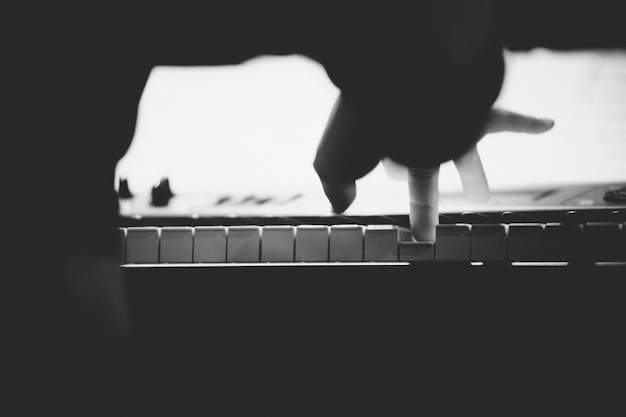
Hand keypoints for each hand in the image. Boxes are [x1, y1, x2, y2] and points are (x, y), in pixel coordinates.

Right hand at [315, 106, 554, 241]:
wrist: (397, 77)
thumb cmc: (363, 123)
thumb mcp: (334, 163)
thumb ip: (335, 184)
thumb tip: (339, 205)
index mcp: (386, 141)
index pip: (392, 168)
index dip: (394, 181)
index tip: (395, 195)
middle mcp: (418, 132)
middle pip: (424, 170)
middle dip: (423, 197)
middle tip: (425, 227)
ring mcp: (449, 123)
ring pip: (463, 153)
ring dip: (472, 173)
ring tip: (479, 195)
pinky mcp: (476, 115)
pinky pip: (507, 120)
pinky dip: (527, 124)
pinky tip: (547, 126)